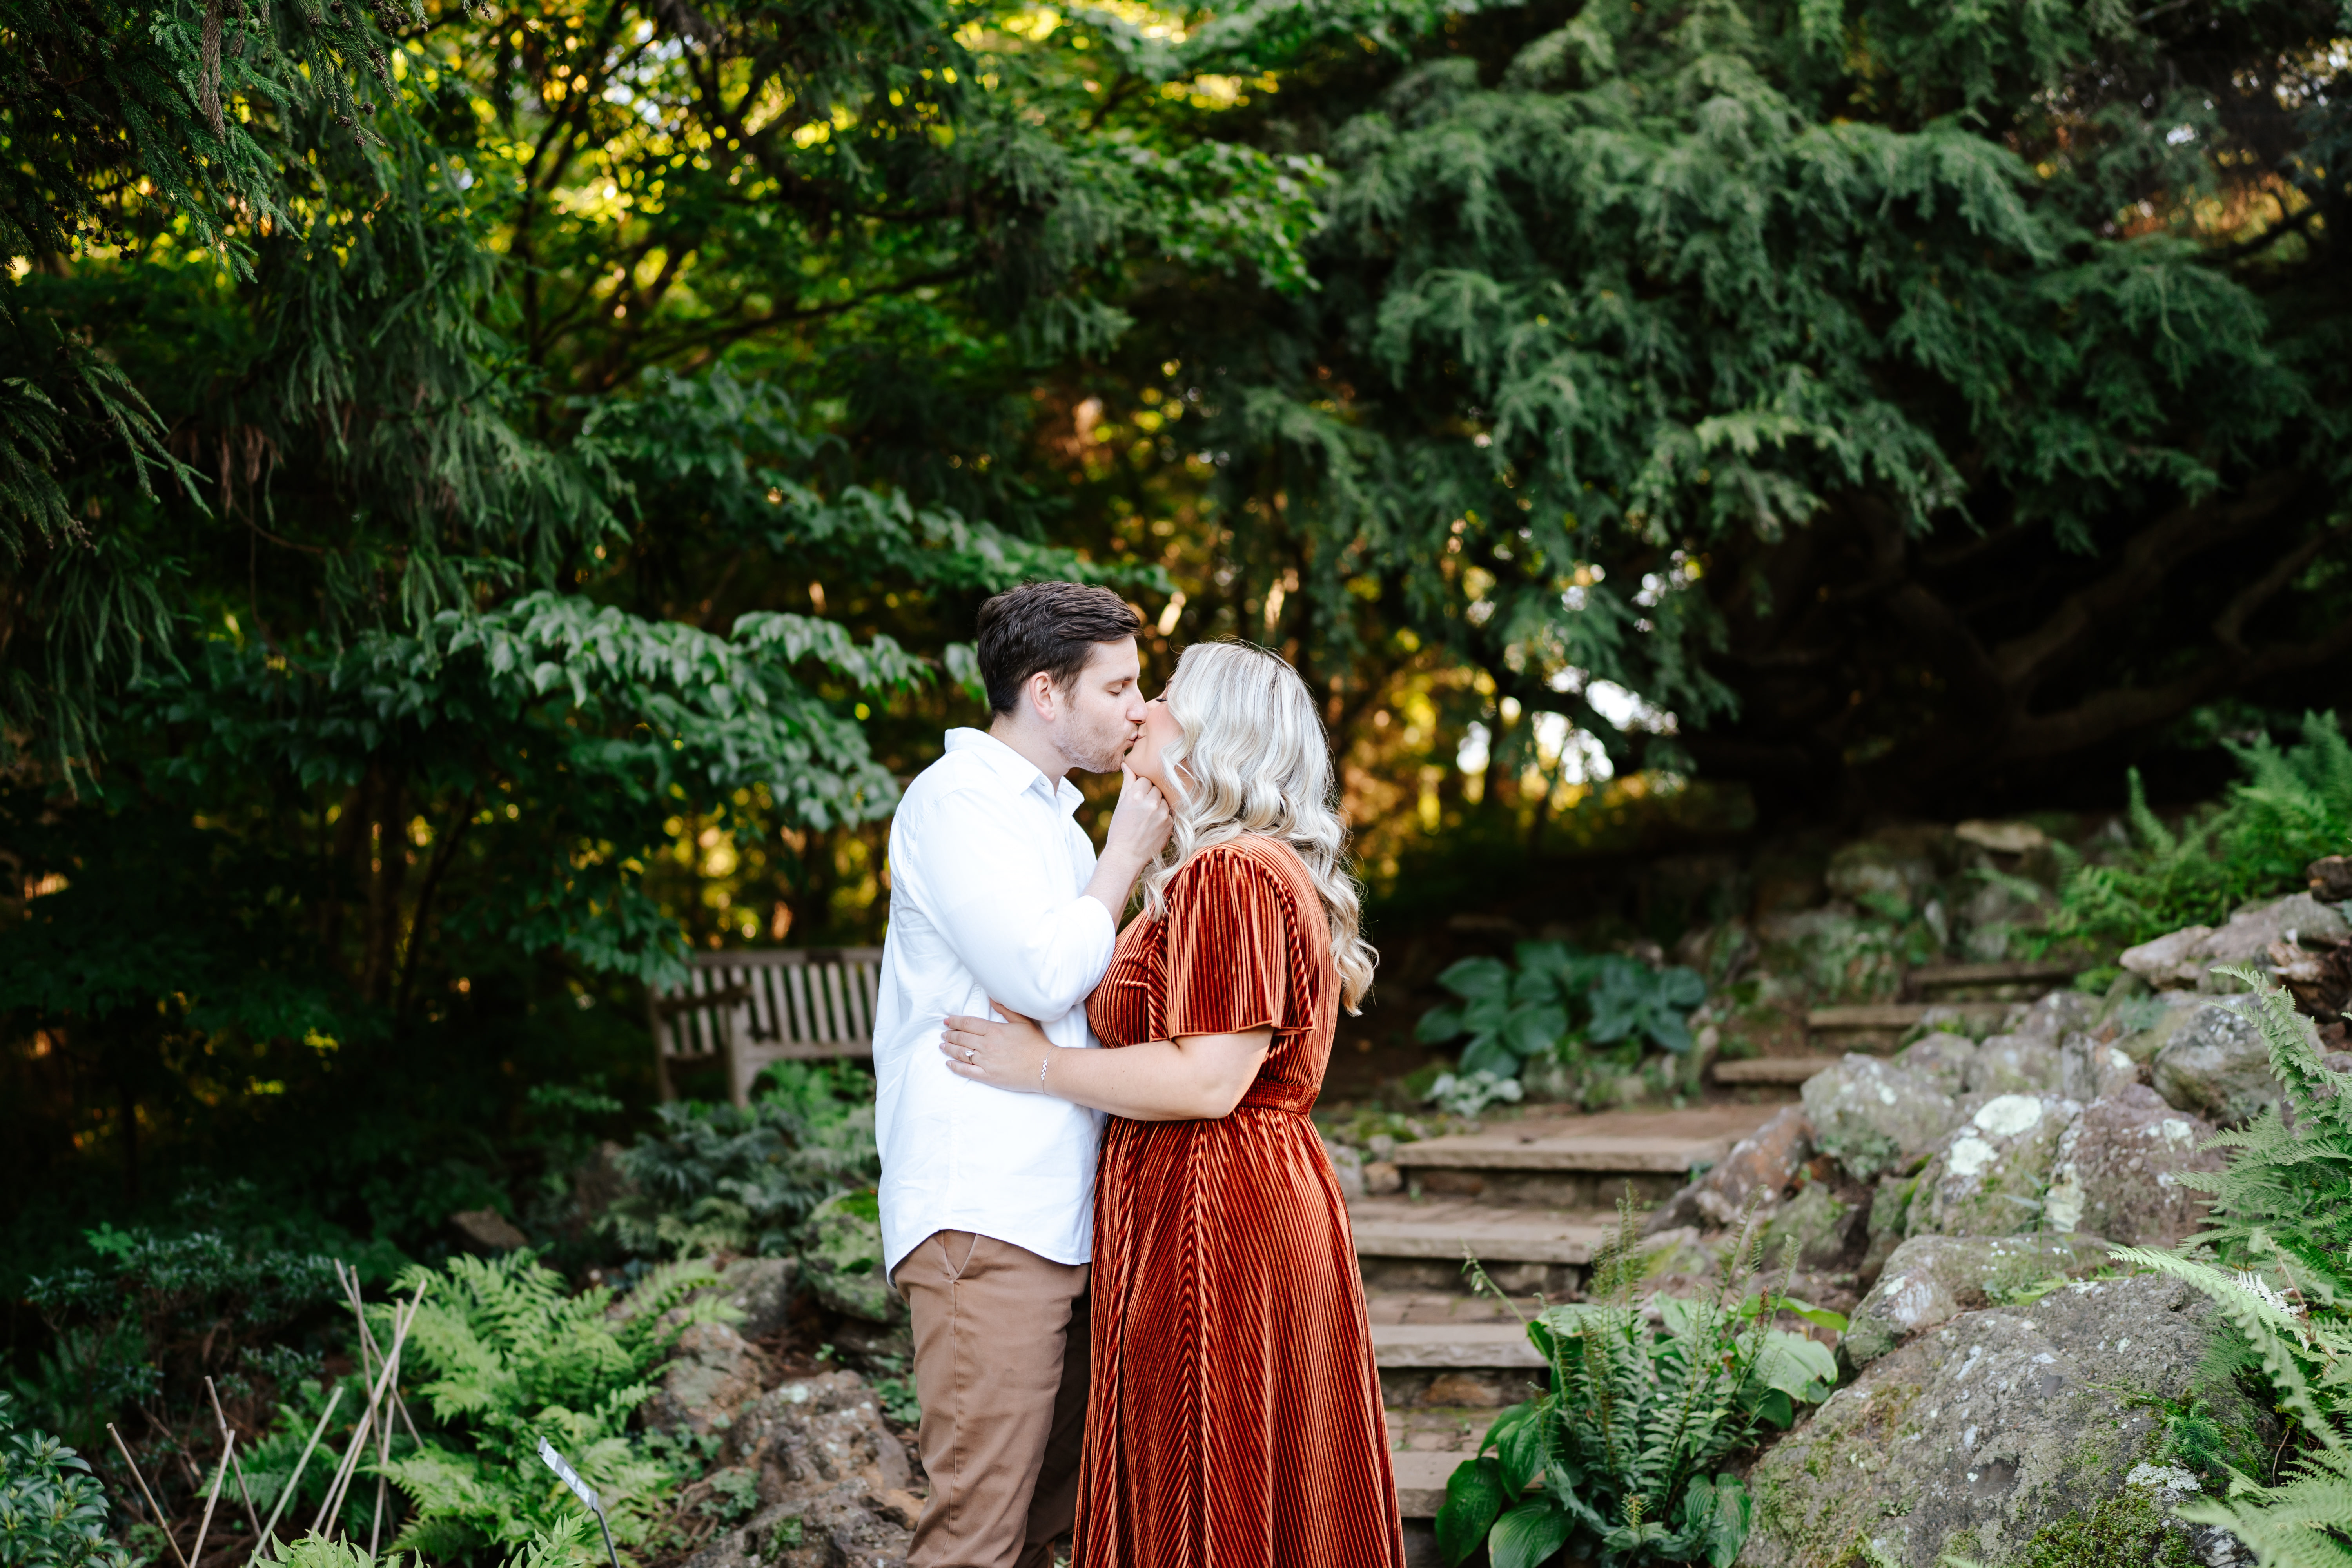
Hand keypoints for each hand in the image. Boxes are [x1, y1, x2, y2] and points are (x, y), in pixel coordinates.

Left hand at [942, 1000, 1057, 1093]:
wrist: (1045, 1067)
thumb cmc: (1036, 1044)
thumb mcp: (1022, 1021)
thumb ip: (1005, 1009)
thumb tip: (991, 998)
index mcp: (994, 1030)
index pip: (968, 1023)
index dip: (955, 1021)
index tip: (947, 1021)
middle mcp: (987, 1045)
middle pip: (961, 1038)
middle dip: (950, 1035)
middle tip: (943, 1034)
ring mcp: (986, 1061)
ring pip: (961, 1053)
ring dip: (949, 1049)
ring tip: (943, 1046)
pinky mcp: (988, 1076)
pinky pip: (966, 1071)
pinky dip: (955, 1067)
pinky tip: (949, 1063)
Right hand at [1100, 764, 1171, 864]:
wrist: (1126, 856)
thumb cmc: (1119, 829)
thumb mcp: (1120, 804)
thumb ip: (1127, 782)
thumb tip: (1127, 763)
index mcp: (1136, 796)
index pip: (1145, 779)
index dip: (1140, 789)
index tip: (1136, 799)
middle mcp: (1150, 803)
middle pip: (1157, 788)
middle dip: (1150, 795)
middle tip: (1141, 809)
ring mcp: (1162, 814)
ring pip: (1164, 800)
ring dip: (1158, 805)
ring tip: (1146, 818)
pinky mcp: (1170, 825)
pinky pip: (1169, 813)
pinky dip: (1162, 817)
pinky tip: (1152, 826)